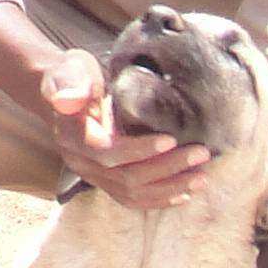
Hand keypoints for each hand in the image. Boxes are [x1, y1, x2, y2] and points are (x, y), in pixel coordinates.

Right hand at [41, 49, 208, 211]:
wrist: (66, 90)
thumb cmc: (75, 74)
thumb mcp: (71, 68)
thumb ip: (69, 81)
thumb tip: (69, 99)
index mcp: (70, 134)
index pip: (106, 151)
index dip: (139, 150)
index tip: (171, 139)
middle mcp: (79, 161)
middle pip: (125, 175)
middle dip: (166, 167)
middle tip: (201, 153)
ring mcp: (92, 175)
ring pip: (131, 192)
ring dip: (169, 187)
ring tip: (200, 176)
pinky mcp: (105, 182)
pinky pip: (132, 199)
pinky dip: (160, 198)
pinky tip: (185, 192)